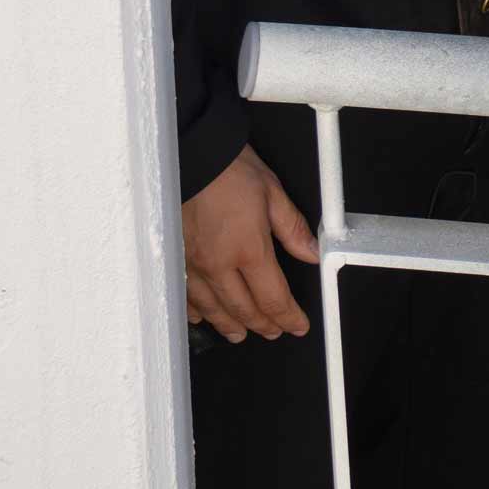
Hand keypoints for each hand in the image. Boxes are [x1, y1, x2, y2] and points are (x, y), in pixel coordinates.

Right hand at [182, 145, 319, 342]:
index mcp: (249, 249)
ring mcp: (194, 265)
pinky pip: (187, 296)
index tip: (298, 324)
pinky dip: (198, 312)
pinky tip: (204, 316)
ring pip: (214, 309)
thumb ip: (293, 228)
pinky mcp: (176, 259)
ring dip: (230, 325)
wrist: (192, 154)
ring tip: (241, 333)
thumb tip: (312, 252)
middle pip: (244, 309)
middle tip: (274, 331)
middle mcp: (219, 264)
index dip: (288, 317)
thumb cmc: (229, 168)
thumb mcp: (273, 192)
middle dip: (263, 324)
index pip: (274, 297)